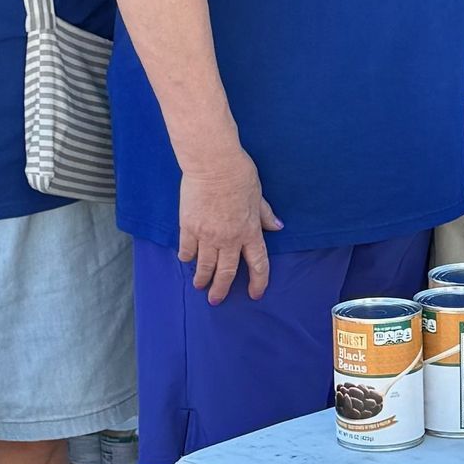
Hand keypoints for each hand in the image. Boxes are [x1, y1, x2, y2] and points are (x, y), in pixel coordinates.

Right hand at [179, 150, 283, 303]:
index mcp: (250, 231)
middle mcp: (229, 238)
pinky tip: (186, 260)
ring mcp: (207, 234)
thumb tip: (277, 227)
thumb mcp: (258, 195)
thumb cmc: (239, 174)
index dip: (258, 282)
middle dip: (221, 289)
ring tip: (199, 285)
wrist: (214, 163)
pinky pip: (187, 249)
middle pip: (226, 272)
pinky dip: (187, 257)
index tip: (254, 294)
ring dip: (202, 279)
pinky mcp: (189, 226)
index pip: (258, 264)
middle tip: (216, 299)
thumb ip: (265, 214)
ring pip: (204, 265)